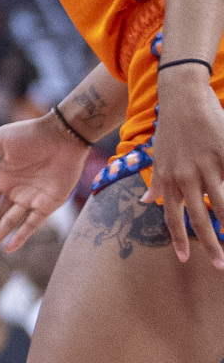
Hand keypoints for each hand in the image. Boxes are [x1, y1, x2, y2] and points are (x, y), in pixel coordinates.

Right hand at [0, 111, 91, 254]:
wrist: (62, 136)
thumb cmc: (30, 134)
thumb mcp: (2, 140)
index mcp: (1, 178)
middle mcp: (15, 192)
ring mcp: (32, 199)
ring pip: (12, 224)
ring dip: (0, 239)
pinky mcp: (49, 204)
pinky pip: (33, 223)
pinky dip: (22, 236)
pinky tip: (10, 247)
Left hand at [148, 76, 223, 267]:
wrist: (182, 97)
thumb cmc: (172, 129)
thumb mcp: (157, 156)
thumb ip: (156, 182)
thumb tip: (146, 202)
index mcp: (169, 178)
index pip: (172, 216)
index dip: (178, 239)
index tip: (183, 260)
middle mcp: (187, 176)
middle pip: (201, 219)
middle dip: (212, 245)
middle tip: (219, 265)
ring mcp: (209, 166)